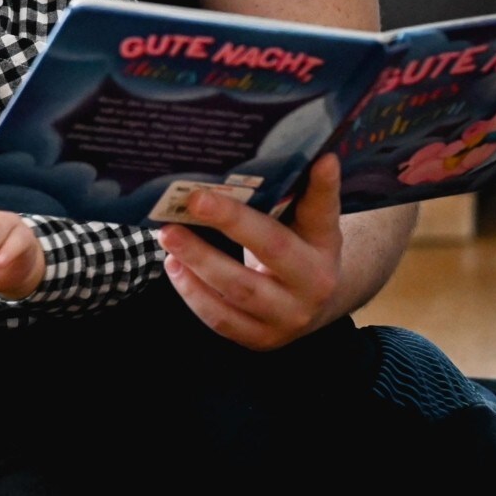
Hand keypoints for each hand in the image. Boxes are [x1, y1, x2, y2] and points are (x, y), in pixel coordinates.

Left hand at [155, 154, 343, 350]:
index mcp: (326, 248)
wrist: (316, 305)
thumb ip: (310, 193)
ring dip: (198, 261)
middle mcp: (313, 286)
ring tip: (169, 234)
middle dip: (228, 222)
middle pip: (270, 250)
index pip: (318, 213)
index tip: (321, 158)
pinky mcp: (261, 339)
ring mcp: (288, 319)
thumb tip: (319, 155)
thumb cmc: (304, 249)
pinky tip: (174, 266)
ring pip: (237, 290)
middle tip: (191, 200)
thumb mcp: (314, 223)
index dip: (320, 187)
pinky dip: (193, 292)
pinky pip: (221, 319)